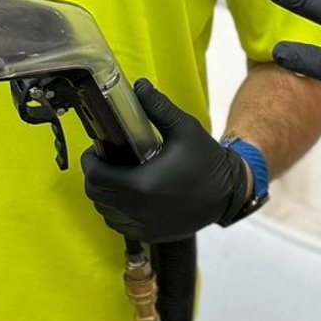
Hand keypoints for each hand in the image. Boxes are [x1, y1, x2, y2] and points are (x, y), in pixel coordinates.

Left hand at [80, 79, 253, 241]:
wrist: (229, 192)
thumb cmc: (207, 161)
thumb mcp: (183, 129)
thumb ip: (157, 107)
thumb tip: (139, 86)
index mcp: (142, 185)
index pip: (96, 177)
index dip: (90, 162)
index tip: (97, 151)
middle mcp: (139, 210)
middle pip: (96, 196)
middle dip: (96, 177)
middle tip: (107, 162)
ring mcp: (145, 226)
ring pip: (106, 212)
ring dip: (105, 195)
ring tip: (118, 178)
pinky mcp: (151, 235)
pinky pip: (121, 225)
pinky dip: (118, 212)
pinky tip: (130, 197)